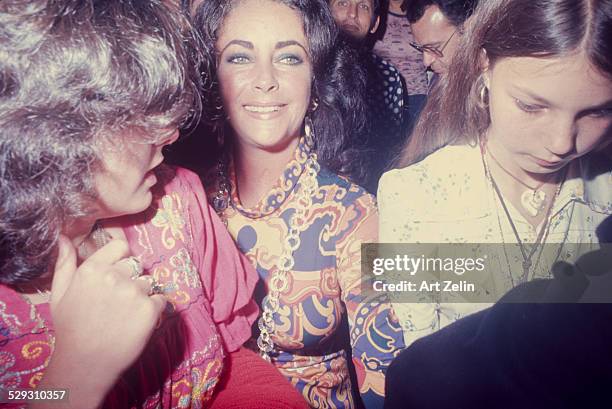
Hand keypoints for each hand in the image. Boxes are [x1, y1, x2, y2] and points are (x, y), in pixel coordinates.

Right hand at [35, 235, 165, 407]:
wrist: (85, 364)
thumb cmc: (71, 329)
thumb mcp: (59, 294)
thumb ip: (64, 263)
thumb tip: (64, 237)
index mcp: (92, 269)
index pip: (121, 247)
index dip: (121, 260)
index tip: (117, 275)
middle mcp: (114, 276)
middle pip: (136, 265)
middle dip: (131, 279)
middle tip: (118, 302)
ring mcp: (134, 292)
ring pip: (149, 282)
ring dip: (142, 294)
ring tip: (125, 314)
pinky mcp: (150, 309)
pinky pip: (160, 299)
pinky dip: (154, 309)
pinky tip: (137, 321)